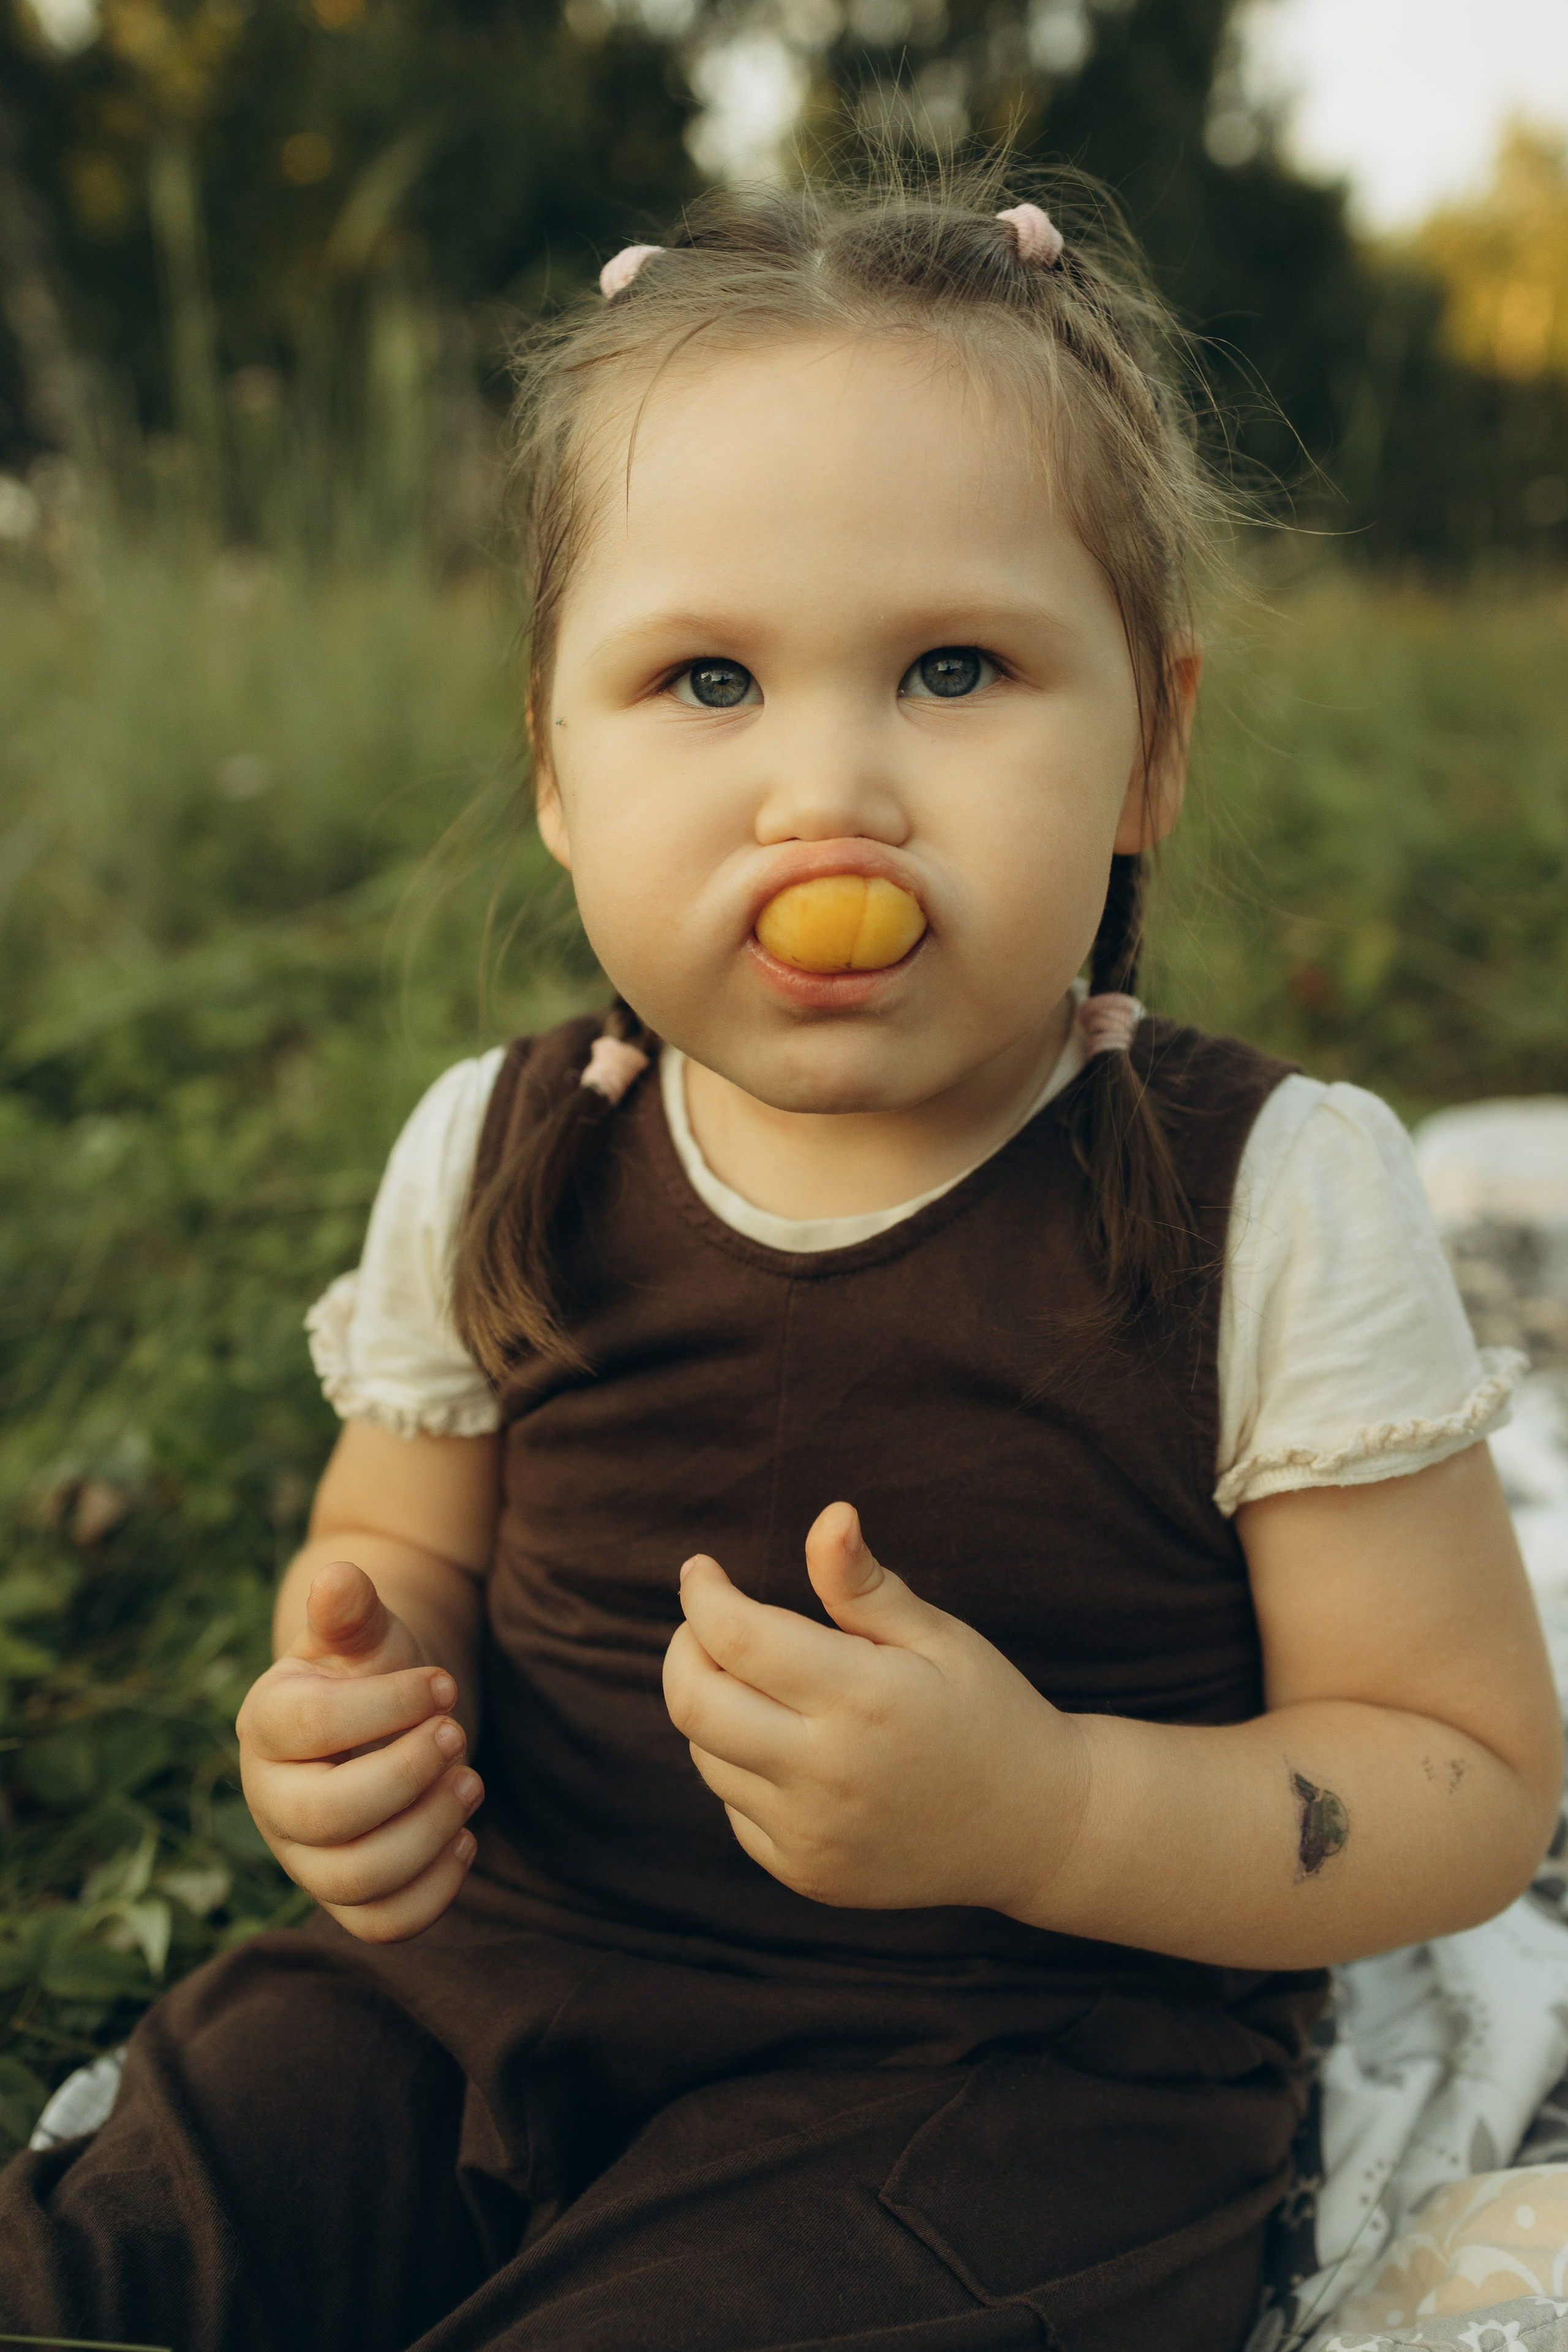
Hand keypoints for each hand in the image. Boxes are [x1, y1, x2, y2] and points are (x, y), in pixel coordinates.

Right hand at [236, 1559, 483, 1942]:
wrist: (380, 1716)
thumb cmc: (370, 1668)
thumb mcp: (363, 1633)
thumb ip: (351, 1610)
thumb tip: (337, 1577)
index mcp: (265, 1723)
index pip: (312, 1727)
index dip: (387, 1707)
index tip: (443, 1685)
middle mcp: (271, 1799)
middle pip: (326, 1817)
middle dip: (406, 1777)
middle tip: (457, 1734)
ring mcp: (303, 1856)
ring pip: (354, 1878)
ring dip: (426, 1834)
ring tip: (471, 1783)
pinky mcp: (343, 1895)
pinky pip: (378, 1925)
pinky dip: (431, 1894)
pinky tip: (465, 1841)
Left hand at [662, 1503, 1089, 1914]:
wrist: (1035, 1829)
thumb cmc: (986, 1712)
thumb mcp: (937, 1636)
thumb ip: (865, 1583)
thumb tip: (829, 1516)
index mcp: (863, 1700)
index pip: (736, 1636)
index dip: (703, 1593)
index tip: (701, 1569)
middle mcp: (827, 1775)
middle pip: (694, 1703)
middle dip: (684, 1648)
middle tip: (706, 1621)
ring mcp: (811, 1835)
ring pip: (706, 1756)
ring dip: (713, 1706)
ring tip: (762, 1681)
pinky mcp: (805, 1873)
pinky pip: (734, 1807)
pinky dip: (739, 1765)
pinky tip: (788, 1745)